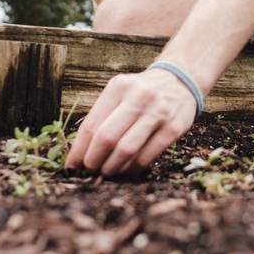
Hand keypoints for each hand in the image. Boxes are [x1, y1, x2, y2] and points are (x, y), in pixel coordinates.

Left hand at [64, 67, 196, 175]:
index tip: (72, 165)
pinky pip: (147, 156)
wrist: (181, 81)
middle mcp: (138, 97)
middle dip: (93, 161)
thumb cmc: (141, 92)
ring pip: (126, 149)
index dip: (78, 150)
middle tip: (89, 171)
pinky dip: (132, 169)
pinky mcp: (173, 128)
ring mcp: (158, 112)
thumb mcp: (121, 92)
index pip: (92, 125)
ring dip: (112, 168)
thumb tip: (80, 152)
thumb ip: (103, 116)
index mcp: (119, 87)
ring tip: (106, 173)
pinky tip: (126, 170)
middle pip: (107, 138)